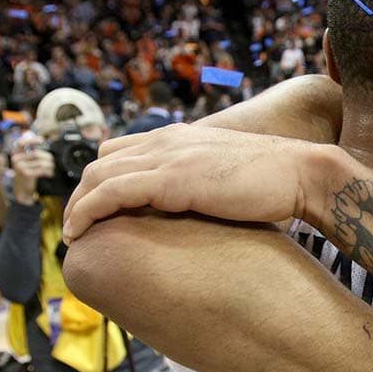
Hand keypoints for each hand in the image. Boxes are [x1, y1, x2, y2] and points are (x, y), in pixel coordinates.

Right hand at [9, 137, 55, 203]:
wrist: (21, 191)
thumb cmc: (26, 174)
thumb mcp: (26, 161)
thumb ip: (31, 151)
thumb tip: (40, 140)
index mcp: (15, 154)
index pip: (22, 143)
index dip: (32, 140)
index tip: (42, 140)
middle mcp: (16, 159)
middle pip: (36, 153)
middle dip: (47, 157)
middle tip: (52, 162)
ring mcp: (20, 167)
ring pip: (41, 162)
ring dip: (50, 166)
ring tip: (51, 169)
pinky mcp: (26, 174)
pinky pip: (42, 169)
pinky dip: (48, 171)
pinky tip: (50, 174)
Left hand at [61, 125, 327, 242]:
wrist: (301, 173)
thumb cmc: (278, 184)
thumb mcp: (233, 179)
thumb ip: (210, 185)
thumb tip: (208, 212)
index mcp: (183, 137)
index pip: (124, 150)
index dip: (104, 179)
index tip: (97, 209)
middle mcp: (168, 140)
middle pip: (102, 161)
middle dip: (82, 194)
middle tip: (76, 227)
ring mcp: (167, 157)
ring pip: (99, 176)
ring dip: (77, 205)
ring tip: (71, 234)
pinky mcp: (169, 179)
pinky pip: (111, 193)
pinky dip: (87, 211)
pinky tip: (79, 233)